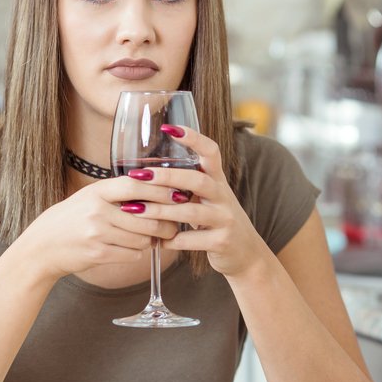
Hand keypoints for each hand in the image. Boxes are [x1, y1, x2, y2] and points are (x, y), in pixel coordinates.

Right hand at [21, 178, 180, 279]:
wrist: (43, 246)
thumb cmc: (71, 219)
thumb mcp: (89, 197)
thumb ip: (117, 193)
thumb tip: (157, 189)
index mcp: (97, 191)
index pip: (136, 185)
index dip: (161, 189)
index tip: (178, 193)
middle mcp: (97, 210)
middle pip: (147, 217)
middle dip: (166, 223)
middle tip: (173, 226)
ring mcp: (97, 233)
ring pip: (142, 238)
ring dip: (150, 240)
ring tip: (151, 238)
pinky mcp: (98, 254)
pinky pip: (132, 254)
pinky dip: (136, 253)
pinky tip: (132, 249)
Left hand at [119, 126, 264, 278]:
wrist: (246, 253)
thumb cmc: (217, 221)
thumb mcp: (208, 198)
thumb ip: (187, 185)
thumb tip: (147, 172)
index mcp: (218, 181)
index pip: (211, 151)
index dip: (193, 138)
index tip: (168, 128)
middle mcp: (224, 196)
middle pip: (197, 180)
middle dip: (167, 177)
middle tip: (139, 175)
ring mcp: (225, 219)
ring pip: (191, 212)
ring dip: (160, 211)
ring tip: (135, 210)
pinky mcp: (222, 242)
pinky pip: (191, 240)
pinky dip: (170, 241)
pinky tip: (155, 242)